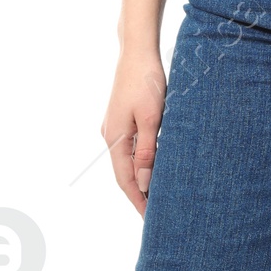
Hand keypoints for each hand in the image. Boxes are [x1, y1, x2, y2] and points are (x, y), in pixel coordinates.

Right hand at [102, 50, 166, 214]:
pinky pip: (131, 147)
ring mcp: (116, 126)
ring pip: (128, 160)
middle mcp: (111, 135)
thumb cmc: (146, 82)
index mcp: (115, 139)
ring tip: (159, 194)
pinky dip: (143, 161)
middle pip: (124, 173)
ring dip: (142, 177)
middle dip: (139, 194)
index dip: (137, 201)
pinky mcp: (123, 118)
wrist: (137, 52)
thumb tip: (144, 183)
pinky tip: (155, 165)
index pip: (125, 180)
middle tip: (158, 212)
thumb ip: (147, 151)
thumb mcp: (151, 118)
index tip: (150, 219)